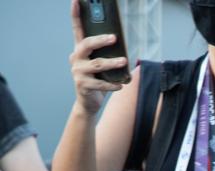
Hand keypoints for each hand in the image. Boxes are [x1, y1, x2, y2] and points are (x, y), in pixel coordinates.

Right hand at [69, 0, 128, 114]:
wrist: (88, 103)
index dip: (76, 15)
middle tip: (114, 37)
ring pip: (97, 64)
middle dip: (100, 40)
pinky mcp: (83, 85)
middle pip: (87, 45)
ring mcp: (78, 72)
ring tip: (124, 61)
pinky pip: (101, 84)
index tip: (76, 0)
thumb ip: (104, 54)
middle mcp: (76, 58)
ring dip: (112, 63)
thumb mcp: (99, 65)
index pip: (77, 29)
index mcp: (79, 50)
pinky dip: (112, 84)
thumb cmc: (96, 80)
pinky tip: (121, 84)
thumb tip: (121, 45)